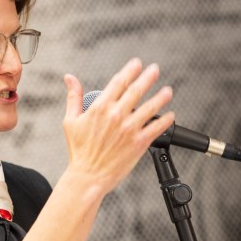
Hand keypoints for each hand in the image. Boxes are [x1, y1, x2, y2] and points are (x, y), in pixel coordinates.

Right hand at [62, 58, 173, 195]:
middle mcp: (116, 115)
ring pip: (150, 107)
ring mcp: (129, 129)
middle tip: (155, 69)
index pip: (119, 82)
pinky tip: (171, 115)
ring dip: (161, 97)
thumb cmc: (79, 151)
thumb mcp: (70, 120)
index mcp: (100, 107)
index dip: (130, 70)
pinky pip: (157, 128)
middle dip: (148, 77)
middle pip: (137, 90)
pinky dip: (166, 120)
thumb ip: (73, 97)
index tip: (137, 64)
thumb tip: (69, 78)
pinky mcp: (139, 143)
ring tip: (168, 90)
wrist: (88, 176)